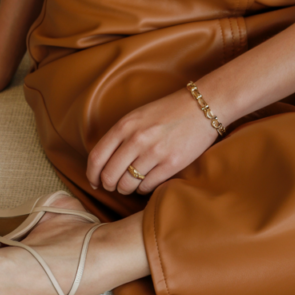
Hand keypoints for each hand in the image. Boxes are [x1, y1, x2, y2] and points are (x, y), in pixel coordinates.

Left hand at [87, 87, 218, 195]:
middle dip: (110, 185)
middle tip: (115, 186)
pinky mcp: (172, 164)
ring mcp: (154, 152)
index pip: (97, 157)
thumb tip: (103, 163)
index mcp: (125, 124)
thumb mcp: (138, 116)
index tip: (95, 182)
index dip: (92, 175)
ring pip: (127, 185)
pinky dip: (144, 188)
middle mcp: (137, 138)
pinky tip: (149, 180)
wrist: (202, 106)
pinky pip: (147, 187)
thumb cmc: (169, 111)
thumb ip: (120, 136)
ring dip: (127, 189)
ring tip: (133, 183)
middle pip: (109, 176)